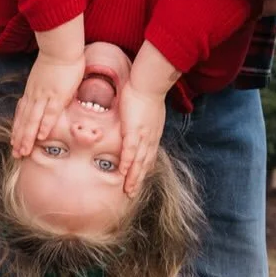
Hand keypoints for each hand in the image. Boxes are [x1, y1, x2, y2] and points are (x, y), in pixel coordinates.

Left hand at [12, 46, 86, 156]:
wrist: (60, 46)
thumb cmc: (57, 58)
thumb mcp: (45, 76)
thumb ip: (44, 88)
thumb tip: (47, 97)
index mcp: (32, 90)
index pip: (22, 113)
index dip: (18, 127)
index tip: (14, 140)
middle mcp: (34, 95)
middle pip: (24, 120)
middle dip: (19, 138)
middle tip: (16, 154)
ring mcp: (44, 95)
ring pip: (33, 120)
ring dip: (27, 137)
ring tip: (23, 151)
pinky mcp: (57, 94)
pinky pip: (50, 113)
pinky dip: (44, 125)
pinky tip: (41, 137)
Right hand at [118, 82, 165, 196]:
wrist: (149, 83)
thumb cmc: (146, 91)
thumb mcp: (147, 109)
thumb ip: (142, 118)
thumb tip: (137, 119)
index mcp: (153, 133)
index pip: (149, 155)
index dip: (144, 169)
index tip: (139, 178)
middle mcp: (150, 137)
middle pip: (145, 164)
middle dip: (139, 179)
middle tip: (132, 192)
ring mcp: (143, 135)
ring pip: (138, 162)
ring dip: (133, 178)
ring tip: (127, 190)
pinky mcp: (134, 130)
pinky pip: (130, 151)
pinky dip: (126, 163)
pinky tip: (122, 173)